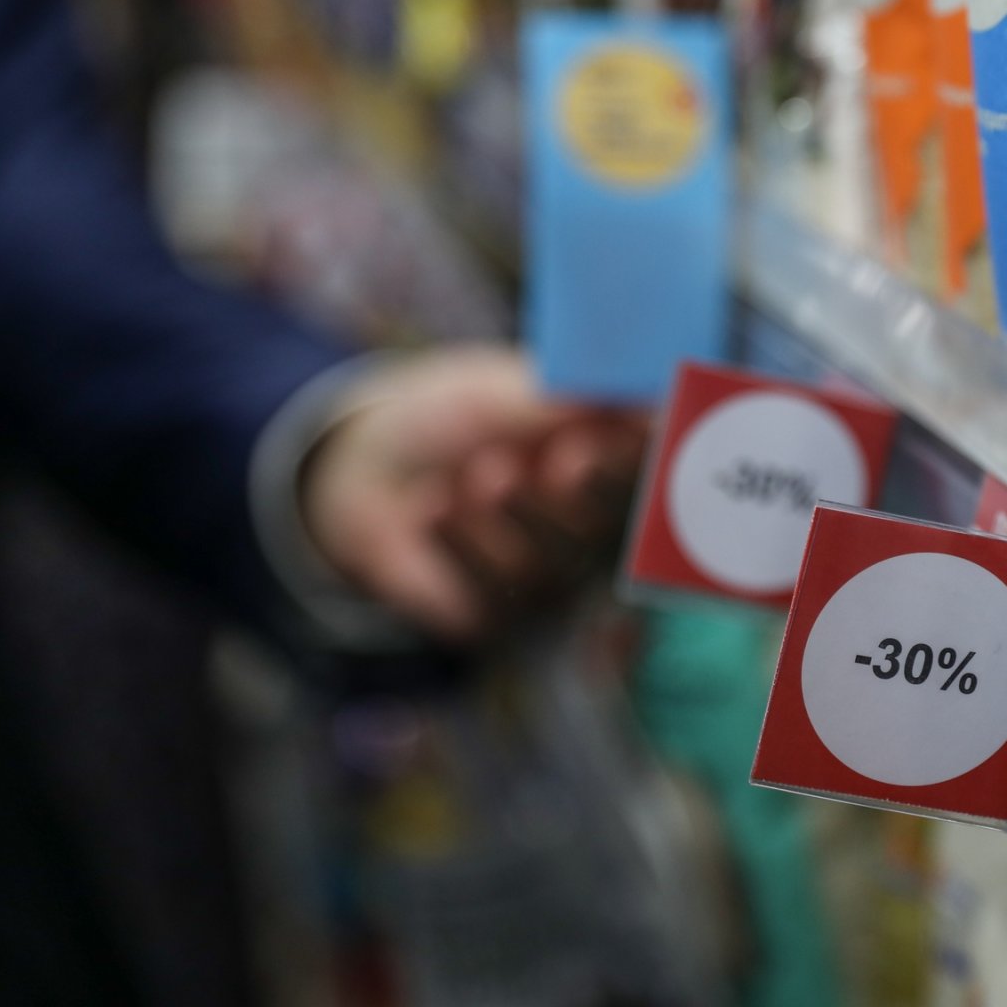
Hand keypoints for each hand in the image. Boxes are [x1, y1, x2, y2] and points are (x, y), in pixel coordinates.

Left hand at [301, 346, 646, 642]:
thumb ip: (572, 398)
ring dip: (497, 512)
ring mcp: (533, 574)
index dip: (636, 463)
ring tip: (463, 477)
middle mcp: (573, 525)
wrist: (356, 467)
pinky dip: (451, 543)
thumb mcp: (501, 391)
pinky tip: (428, 512)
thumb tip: (650, 396)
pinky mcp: (485, 614)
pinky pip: (484, 595)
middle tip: (557, 459)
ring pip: (542, 564)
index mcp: (593, 462)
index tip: (629, 437)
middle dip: (576, 492)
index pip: (639, 474)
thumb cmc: (443, 418)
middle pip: (601, 528)